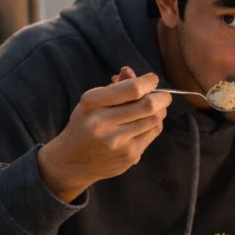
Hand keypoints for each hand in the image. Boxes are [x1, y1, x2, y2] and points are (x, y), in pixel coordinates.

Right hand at [38, 67, 170, 201]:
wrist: (71, 162)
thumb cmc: (85, 125)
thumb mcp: (92, 102)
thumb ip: (114, 87)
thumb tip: (131, 71)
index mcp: (92, 103)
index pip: (132, 89)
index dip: (149, 82)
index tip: (152, 80)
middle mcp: (103, 123)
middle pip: (148, 105)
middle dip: (163, 97)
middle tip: (163, 96)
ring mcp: (117, 142)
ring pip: (154, 120)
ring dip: (160, 111)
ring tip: (155, 109)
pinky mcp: (128, 156)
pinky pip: (152, 134)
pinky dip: (154, 125)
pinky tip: (147, 123)